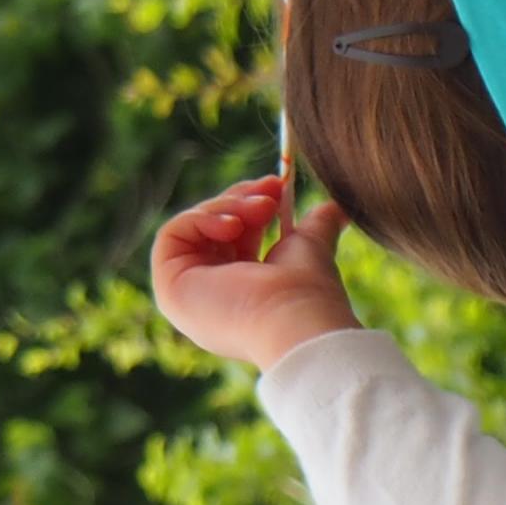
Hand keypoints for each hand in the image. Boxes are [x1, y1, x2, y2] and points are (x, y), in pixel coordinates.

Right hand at [151, 173, 361, 368]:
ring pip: (192, 228)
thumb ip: (318, 227)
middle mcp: (210, 295)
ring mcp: (187, 294)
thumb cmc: (306, 291)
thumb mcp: (310, 247)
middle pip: (209, 230)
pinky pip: (172, 234)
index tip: (278, 184)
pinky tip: (234, 225)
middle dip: (240, 199)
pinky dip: (201, 218)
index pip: (234, 237)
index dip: (251, 205)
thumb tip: (337, 207)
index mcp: (241, 292)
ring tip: (262, 207)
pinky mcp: (168, 288)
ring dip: (228, 206)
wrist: (294, 320)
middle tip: (272, 187)